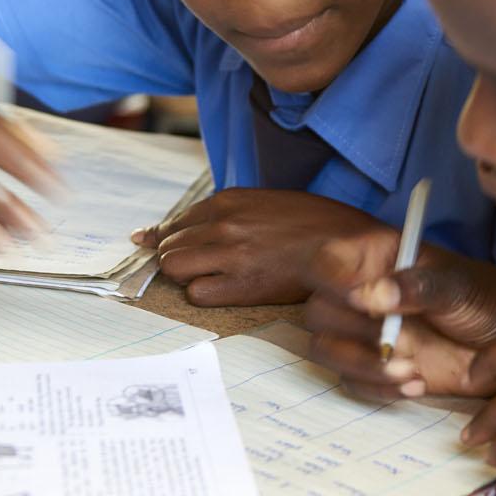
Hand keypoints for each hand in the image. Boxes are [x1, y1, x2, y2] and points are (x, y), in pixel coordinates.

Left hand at [131, 189, 384, 305]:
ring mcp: (230, 254)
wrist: (346, 245)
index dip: (164, 237)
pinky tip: (227, 290)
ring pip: (174, 268)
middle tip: (199, 267)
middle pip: (168, 247)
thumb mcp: (265, 202)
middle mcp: (223, 224)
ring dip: (186, 276)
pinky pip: (196, 294)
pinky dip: (204, 294)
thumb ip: (225, 212)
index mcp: (228, 200)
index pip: (175, 222)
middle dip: (177, 258)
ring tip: (214, 277)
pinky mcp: (241, 285)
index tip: (149, 243)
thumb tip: (182, 226)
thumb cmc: (312, 224)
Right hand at [301, 229, 495, 401]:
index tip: (358, 299)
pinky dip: (378, 389)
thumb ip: (416, 287)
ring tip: (408, 370)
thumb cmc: (486, 301)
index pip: (326, 261)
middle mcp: (362, 294)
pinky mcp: (375, 368)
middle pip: (318, 311)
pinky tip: (417, 383)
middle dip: (350, 330)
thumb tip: (369, 295)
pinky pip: (352, 382)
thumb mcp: (459, 286)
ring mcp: (365, 333)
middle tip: (390, 339)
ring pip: (326, 350)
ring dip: (362, 365)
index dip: (329, 279)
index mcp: (376, 259)